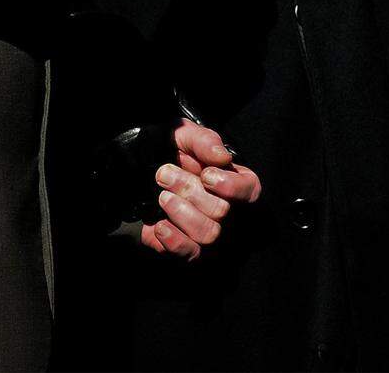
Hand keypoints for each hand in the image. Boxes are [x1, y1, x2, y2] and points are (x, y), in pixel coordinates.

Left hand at [140, 119, 261, 260]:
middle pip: (222, 211)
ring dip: (181, 213)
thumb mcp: (184, 135)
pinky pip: (190, 254)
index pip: (249, 189)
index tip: (206, 175)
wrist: (139, 169)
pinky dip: (174, 241)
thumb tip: (223, 156)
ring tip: (162, 196)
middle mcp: (226, 209)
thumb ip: (204, 140)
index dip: (230, 185)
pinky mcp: (189, 250)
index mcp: (232, 179)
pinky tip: (159, 226)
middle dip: (189, 190)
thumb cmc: (171, 150)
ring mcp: (209, 232)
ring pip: (209, 234)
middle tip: (164, 175)